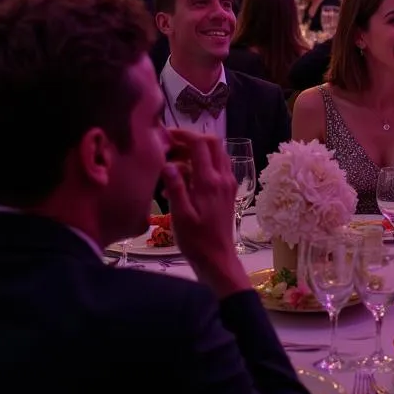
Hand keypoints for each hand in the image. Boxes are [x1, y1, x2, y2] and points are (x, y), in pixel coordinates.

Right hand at [162, 129, 248, 296]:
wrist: (218, 259)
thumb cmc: (196, 241)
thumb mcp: (180, 216)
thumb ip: (175, 187)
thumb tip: (168, 164)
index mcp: (210, 182)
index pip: (200, 144)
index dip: (183, 134)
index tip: (165, 135)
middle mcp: (223, 178)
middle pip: (212, 143)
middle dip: (191, 139)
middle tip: (169, 146)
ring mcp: (228, 183)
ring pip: (216, 153)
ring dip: (197, 151)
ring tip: (173, 162)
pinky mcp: (228, 190)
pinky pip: (218, 167)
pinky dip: (202, 163)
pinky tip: (184, 178)